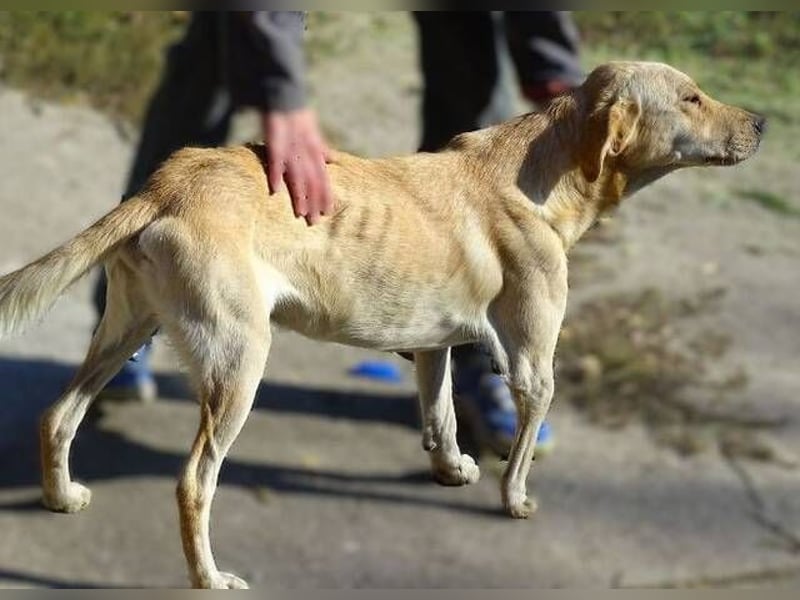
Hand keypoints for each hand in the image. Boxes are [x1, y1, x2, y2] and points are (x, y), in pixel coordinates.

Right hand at [262, 109, 332, 224]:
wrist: (285, 98)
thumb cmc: (299, 116)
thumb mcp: (315, 132)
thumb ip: (322, 148)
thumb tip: (332, 159)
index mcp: (315, 152)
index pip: (323, 179)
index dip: (326, 195)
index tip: (328, 212)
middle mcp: (306, 154)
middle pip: (312, 183)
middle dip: (314, 203)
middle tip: (314, 222)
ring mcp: (291, 150)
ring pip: (298, 178)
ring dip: (299, 196)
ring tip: (300, 214)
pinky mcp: (275, 144)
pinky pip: (276, 162)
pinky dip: (276, 176)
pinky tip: (275, 192)